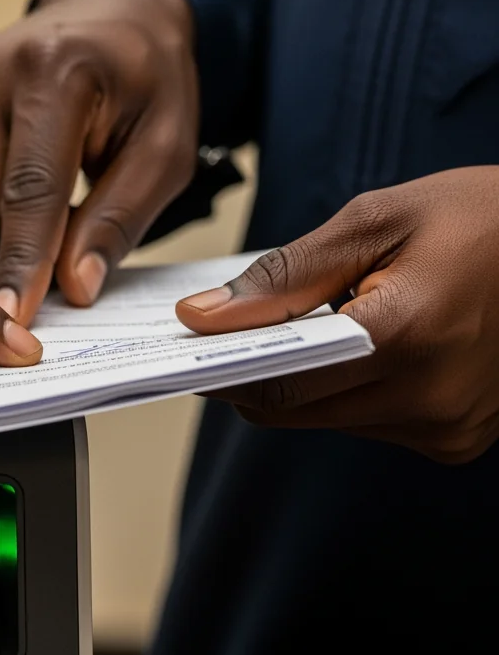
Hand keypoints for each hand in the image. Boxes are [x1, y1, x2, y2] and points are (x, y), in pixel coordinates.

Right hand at [0, 0, 198, 325]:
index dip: (24, 262)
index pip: (30, 189)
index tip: (16, 322)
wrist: (106, 19)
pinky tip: (13, 195)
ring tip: (48, 214)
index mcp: (53, 70)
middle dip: (11, 259)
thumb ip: (120, 218)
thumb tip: (72, 288)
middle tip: (64, 259)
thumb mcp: (166, 149)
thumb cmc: (145, 83)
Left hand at [176, 168, 498, 463]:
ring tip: (307, 320)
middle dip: (252, 371)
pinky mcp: (458, 437)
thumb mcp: (375, 221)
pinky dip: (342, 387)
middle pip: (292, 410)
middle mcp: (430, 402)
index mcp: (406, 338)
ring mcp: (449, 428)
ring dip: (299, 378)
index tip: (186, 343)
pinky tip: (353, 340)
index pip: (277, 385)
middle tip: (230, 326)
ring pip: (325, 418)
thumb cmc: (480, 217)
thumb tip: (202, 316)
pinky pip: (367, 421)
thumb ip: (283, 276)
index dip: (222, 366)